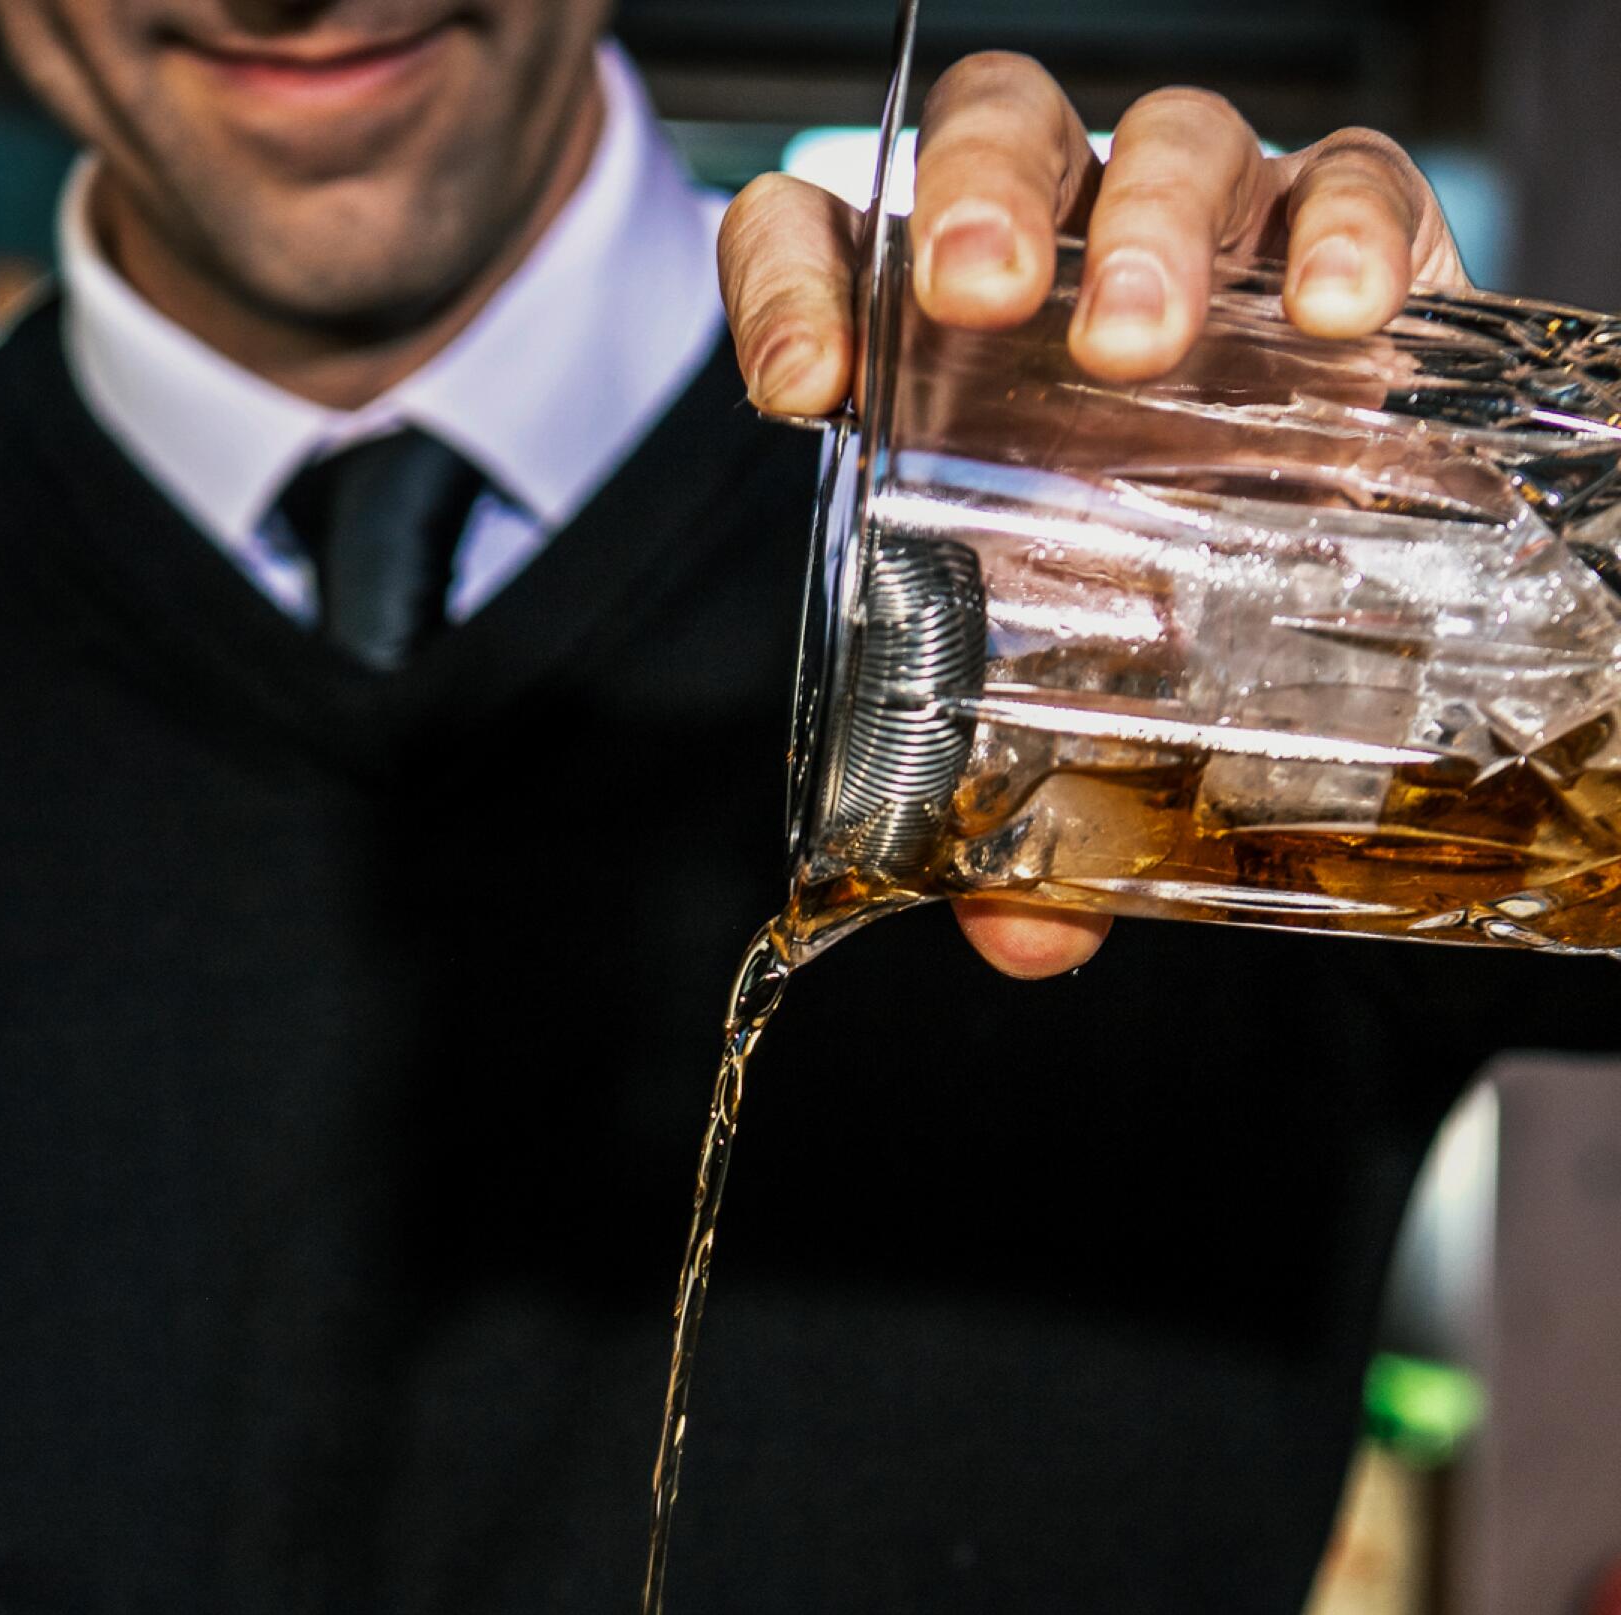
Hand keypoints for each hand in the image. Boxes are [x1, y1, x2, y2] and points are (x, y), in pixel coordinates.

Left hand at [718, 54, 1469, 980]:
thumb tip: (1024, 943)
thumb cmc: (1164, 620)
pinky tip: (1328, 312)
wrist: (1337, 578)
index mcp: (947, 347)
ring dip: (1145, 223)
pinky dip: (1341, 224)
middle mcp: (1068, 259)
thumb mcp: (1080, 722)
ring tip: (1141, 344)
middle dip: (978, 204)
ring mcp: (1210, 234)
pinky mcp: (1351, 240)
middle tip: (979, 300)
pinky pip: (1347, 175)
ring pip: (1164, 140)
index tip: (805, 392)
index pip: (823, 239)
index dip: (794, 284)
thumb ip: (1035, 827)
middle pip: (998, 141)